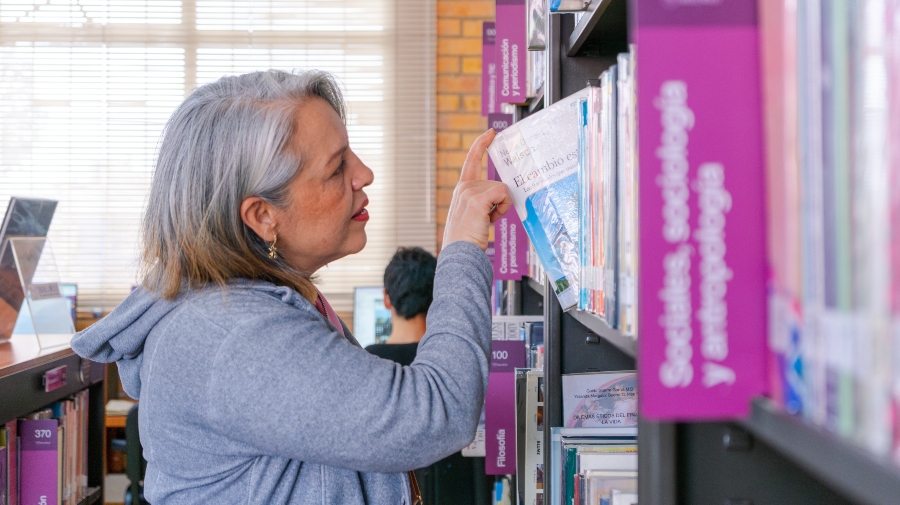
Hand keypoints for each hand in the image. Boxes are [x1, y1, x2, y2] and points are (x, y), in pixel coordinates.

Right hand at [442, 129, 512, 250]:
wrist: (460, 254)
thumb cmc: (467, 240)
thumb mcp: (474, 215)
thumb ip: (483, 201)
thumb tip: (503, 194)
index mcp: (461, 190)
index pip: (471, 160)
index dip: (481, 144)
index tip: (491, 133)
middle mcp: (463, 188)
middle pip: (496, 182)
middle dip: (500, 201)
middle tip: (489, 219)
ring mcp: (468, 192)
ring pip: (501, 189)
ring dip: (501, 207)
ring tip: (487, 222)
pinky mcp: (477, 199)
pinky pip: (503, 194)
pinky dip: (503, 207)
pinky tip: (492, 219)